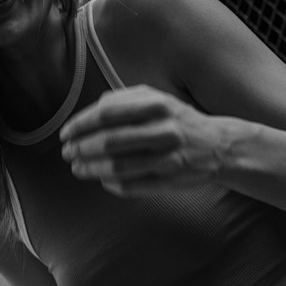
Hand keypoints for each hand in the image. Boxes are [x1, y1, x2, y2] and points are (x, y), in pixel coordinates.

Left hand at [60, 85, 231, 195]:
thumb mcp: (157, 99)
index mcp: (157, 105)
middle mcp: (164, 130)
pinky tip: (102, 180)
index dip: (81, 125)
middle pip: (109, 142)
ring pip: (119, 167)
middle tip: (67, 153)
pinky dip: (112, 185)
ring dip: (91, 169)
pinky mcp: (172, 181)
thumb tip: (93, 108)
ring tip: (77, 168)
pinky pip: (133, 186)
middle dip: (81, 149)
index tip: (66, 134)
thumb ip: (125, 99)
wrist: (219, 146)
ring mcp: (169, 158)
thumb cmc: (179, 120)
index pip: (107, 114)